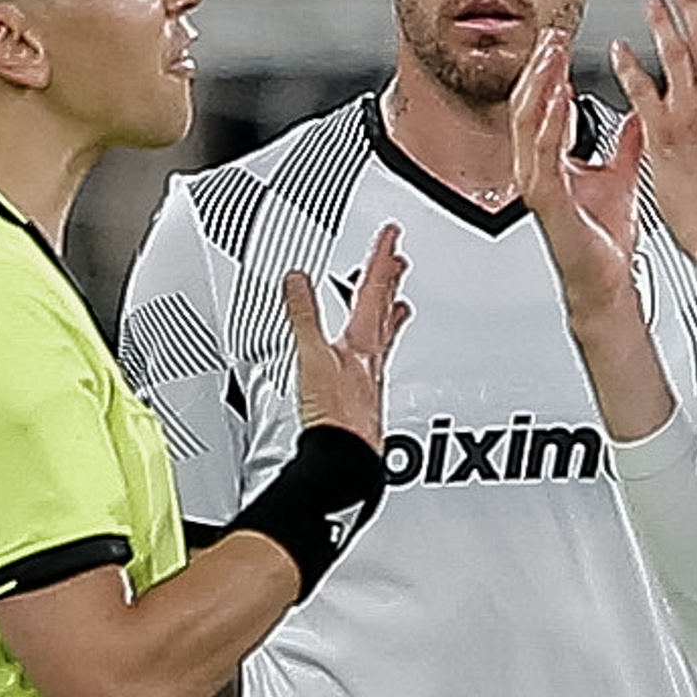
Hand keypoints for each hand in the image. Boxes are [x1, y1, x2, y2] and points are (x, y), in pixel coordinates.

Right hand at [279, 220, 407, 454]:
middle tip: (399, 259)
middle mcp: (372, 358)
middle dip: (390, 281)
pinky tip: (372, 352)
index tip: (391, 236)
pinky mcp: (364, 398)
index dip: (381, 259)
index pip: (374, 290)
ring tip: (398, 298)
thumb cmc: (337, 417)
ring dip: (389, 311)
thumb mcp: (311, 357)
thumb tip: (297, 279)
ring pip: (384, 335)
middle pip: (384, 310)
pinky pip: (375, 359)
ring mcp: (371, 378)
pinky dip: (376, 345)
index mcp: (362, 341)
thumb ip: (303, 316)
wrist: (344, 460)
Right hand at [512, 29, 644, 305]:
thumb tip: (641, 111)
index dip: (551, 72)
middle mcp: (539, 168)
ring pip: (527, 123)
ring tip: (550, 56)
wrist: (608, 282)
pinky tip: (556, 100)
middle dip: (540, 69)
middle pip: (529, 106)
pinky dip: (548, 124)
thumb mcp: (622, 176)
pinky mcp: (546, 201)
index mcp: (554, 161)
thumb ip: (627, 143)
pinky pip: (541, 155)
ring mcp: (538, 184)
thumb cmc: (608, 239)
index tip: (561, 42)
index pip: (545, 105)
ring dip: (539, 87)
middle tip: (551, 37)